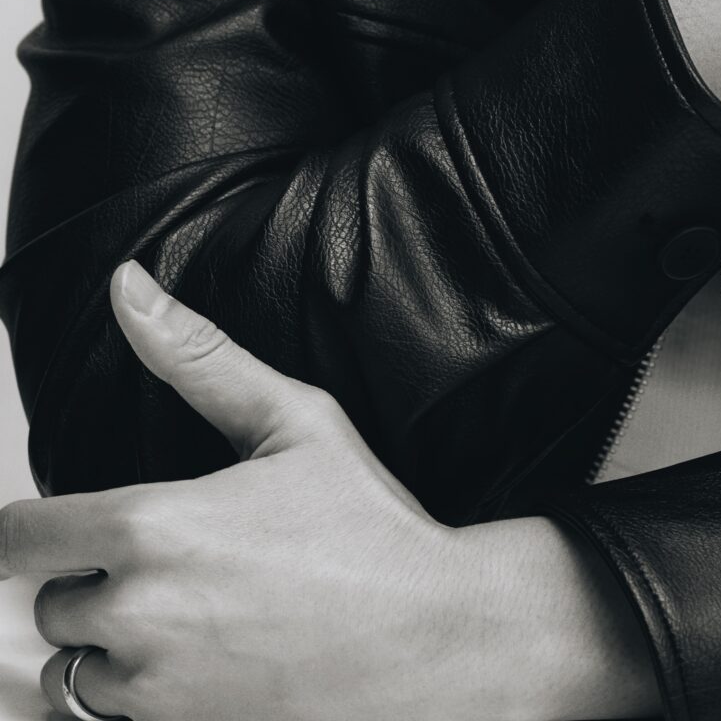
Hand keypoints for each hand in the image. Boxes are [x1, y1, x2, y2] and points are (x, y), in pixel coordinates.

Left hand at [0, 260, 470, 719]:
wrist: (433, 639)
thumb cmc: (370, 527)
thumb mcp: (295, 421)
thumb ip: (198, 356)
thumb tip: (128, 287)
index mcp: (153, 527)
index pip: (20, 537)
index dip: (23, 532)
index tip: (44, 531)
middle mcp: (138, 614)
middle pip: (52, 604)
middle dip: (96, 583)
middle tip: (175, 561)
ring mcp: (155, 690)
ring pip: (74, 673)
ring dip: (111, 649)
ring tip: (188, 616)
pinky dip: (141, 698)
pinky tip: (198, 666)